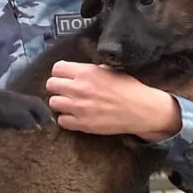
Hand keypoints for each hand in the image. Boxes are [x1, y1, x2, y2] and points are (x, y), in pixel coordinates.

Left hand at [45, 61, 180, 141]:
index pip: (57, 68)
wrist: (141, 110)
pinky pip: (62, 121)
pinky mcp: (82, 124)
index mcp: (86, 72)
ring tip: (70, 103)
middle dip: (57, 86)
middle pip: (51, 85)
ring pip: (53, 103)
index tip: (66, 77)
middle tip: (66, 90)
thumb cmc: (128, 88)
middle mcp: (79, 88)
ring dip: (60, 102)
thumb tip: (76, 72)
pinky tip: (75, 116)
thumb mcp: (109, 70)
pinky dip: (67, 118)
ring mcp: (79, 107)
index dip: (60, 72)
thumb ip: (90, 70)